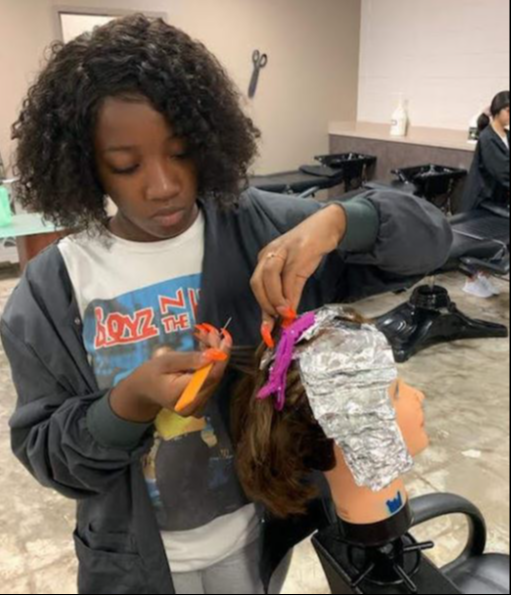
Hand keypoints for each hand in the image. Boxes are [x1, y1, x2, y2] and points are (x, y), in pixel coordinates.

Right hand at [110, 329, 231, 421]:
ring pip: (215, 379)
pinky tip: (206, 352)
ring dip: (215, 358)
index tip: (225, 339)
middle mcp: (191, 406)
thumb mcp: (166, 361)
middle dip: (218, 354)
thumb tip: (213, 355)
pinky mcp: (200, 405)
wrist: (144, 390)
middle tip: (215, 333)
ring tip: (209, 339)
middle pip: (214, 377)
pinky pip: (211, 382)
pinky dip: (211, 366)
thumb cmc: (152, 372)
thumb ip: (189, 359)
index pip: (209, 377)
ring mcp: (197, 408)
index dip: (220, 358)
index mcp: (180, 396)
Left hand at [251, 204, 346, 331]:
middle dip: (265, 304)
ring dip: (276, 300)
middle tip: (276, 320)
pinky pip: (289, 277)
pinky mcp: (298, 252)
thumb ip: (288, 292)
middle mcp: (269, 254)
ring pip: (269, 278)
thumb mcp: (295, 272)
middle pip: (257, 281)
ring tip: (285, 314)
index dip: (262, 308)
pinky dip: (289, 295)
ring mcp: (283, 252)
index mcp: (265, 258)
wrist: (326, 227)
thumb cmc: (308, 250)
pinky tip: (293, 307)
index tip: (266, 328)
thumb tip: (285, 317)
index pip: (257, 285)